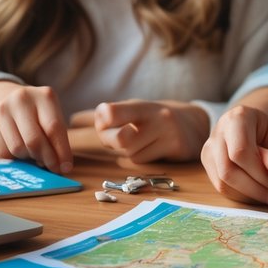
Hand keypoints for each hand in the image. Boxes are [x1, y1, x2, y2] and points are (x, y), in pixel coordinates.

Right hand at [0, 81, 72, 172]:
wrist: (3, 96)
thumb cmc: (35, 111)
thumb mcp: (51, 115)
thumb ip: (56, 137)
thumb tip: (61, 166)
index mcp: (44, 96)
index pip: (54, 128)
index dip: (61, 152)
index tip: (66, 167)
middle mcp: (21, 99)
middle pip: (34, 140)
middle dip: (46, 159)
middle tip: (52, 167)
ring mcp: (2, 109)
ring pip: (18, 148)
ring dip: (29, 157)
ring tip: (34, 152)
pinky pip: (3, 152)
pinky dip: (14, 157)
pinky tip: (19, 149)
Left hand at [90, 100, 209, 162]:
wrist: (193, 125)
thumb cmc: (154, 119)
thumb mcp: (134, 110)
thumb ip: (108, 115)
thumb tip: (73, 119)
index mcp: (141, 105)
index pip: (113, 112)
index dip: (102, 121)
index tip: (103, 121)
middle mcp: (156, 116)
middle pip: (120, 139)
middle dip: (112, 141)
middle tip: (115, 138)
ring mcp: (167, 133)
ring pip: (131, 153)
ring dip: (128, 152)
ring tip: (139, 142)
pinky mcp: (177, 148)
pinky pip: (145, 162)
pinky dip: (141, 159)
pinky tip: (151, 150)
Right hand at [201, 104, 267, 204]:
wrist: (251, 129)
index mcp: (237, 118)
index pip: (240, 151)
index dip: (260, 173)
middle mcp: (217, 132)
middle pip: (228, 170)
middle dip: (254, 188)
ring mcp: (208, 148)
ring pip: (223, 182)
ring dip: (248, 194)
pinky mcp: (207, 163)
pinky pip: (221, 186)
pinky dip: (241, 195)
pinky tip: (256, 192)